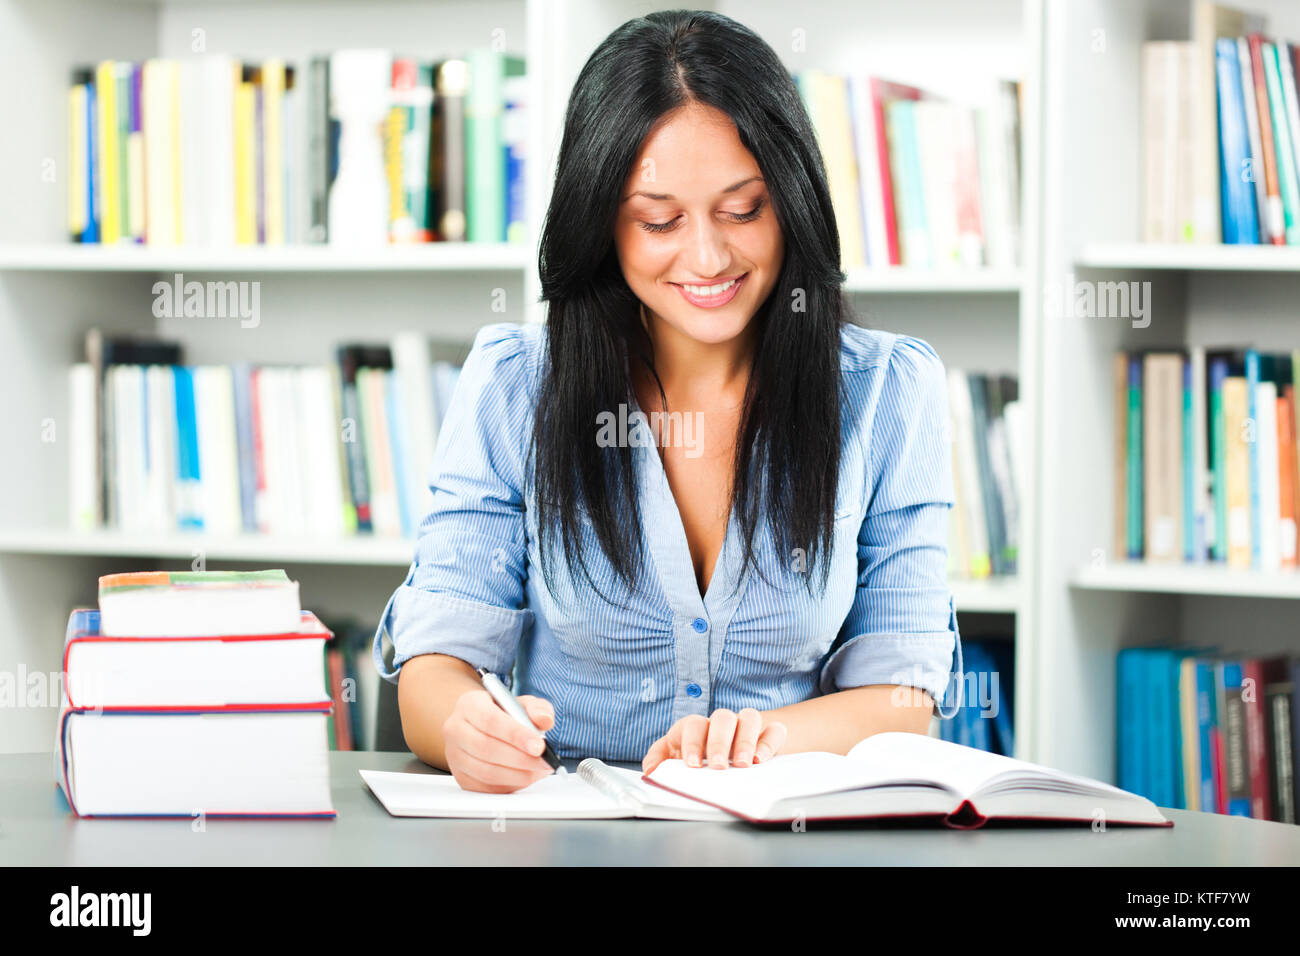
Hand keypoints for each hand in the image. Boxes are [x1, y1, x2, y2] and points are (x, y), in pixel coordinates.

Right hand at [442, 690, 556, 792]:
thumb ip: (537, 709)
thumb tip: (544, 720)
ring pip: (486, 772)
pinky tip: (526, 777)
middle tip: (544, 761)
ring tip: (539, 770)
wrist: (482, 728)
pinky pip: (486, 788)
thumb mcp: (522, 704)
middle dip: (521, 759)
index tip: (539, 746)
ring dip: (518, 775)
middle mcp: (456, 729)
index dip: (516, 735)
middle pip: (486, 748)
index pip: (490, 720)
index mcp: (469, 704)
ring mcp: (454, 756)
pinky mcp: (461, 777)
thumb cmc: (503, 715)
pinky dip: (510, 785)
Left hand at [641, 707, 786, 774]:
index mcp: (696, 727)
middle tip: (718, 766)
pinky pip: (774, 730)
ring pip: (750, 716)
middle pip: (722, 717)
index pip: (693, 724)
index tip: (693, 764)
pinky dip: (769, 742)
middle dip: (719, 741)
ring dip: (746, 739)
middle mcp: (721, 723)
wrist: (728, 757)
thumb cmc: (697, 758)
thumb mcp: (674, 758)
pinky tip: (761, 760)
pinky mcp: (768, 736)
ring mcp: (745, 727)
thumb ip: (659, 761)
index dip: (692, 742)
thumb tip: (651, 770)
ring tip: (742, 764)